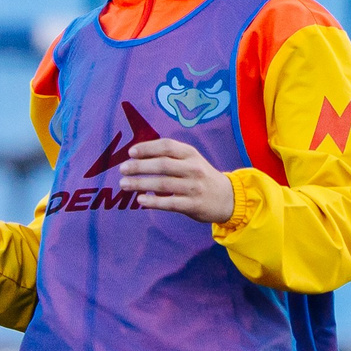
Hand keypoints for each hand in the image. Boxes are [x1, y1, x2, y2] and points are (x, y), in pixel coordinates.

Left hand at [119, 137, 234, 222]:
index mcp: (191, 154)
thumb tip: (137, 156)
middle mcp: (193, 169)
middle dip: (139, 166)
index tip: (131, 152)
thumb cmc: (200, 176)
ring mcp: (194, 187)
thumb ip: (170, 156)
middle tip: (122, 168)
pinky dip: (153, 202)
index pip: (167, 146)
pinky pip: (169, 203)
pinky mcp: (193, 205)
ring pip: (163, 184)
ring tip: (124, 184)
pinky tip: (140, 200)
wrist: (227, 198)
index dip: (147, 148)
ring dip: (140, 183)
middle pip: (162, 165)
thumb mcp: (191, 160)